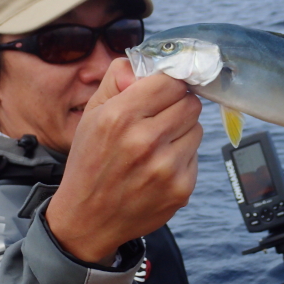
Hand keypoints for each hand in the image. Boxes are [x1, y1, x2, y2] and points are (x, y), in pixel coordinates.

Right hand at [46, 58, 202, 263]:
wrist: (87, 220)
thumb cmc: (89, 162)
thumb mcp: (92, 113)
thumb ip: (117, 78)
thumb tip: (147, 63)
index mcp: (120, 117)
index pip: (171, 81)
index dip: (169, 83)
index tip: (164, 89)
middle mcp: (145, 141)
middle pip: (190, 103)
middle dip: (177, 105)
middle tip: (161, 116)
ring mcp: (166, 168)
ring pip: (197, 127)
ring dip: (182, 130)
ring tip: (157, 143)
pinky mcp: (181, 188)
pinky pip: (196, 155)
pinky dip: (182, 155)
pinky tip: (159, 165)